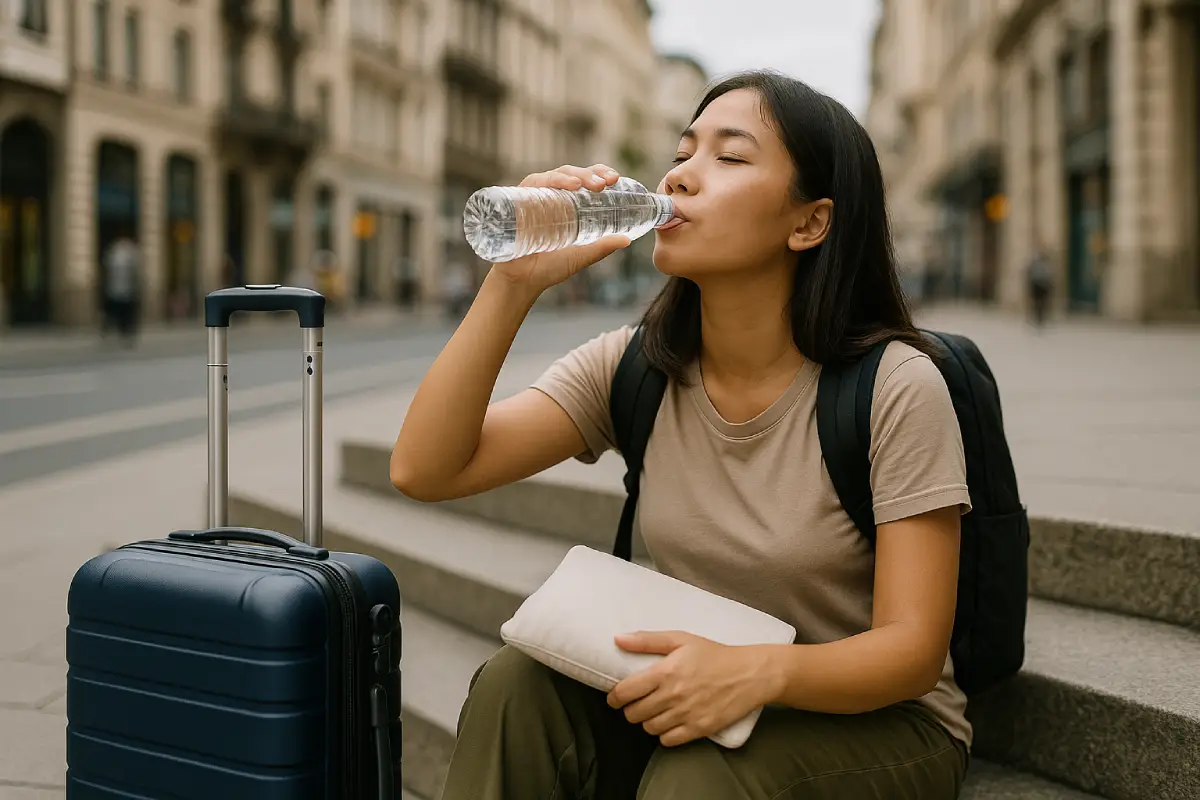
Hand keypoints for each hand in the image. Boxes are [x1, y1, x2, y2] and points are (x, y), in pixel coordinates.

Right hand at [490, 164, 631, 293]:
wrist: (522, 280)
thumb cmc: (549, 267)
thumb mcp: (581, 255)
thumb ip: (602, 247)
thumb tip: (627, 240)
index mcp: (567, 203)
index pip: (585, 179)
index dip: (600, 173)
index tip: (615, 179)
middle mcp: (551, 196)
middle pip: (573, 173)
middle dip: (591, 173)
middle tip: (606, 183)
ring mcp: (534, 196)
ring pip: (556, 174)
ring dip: (574, 175)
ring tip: (587, 185)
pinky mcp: (519, 199)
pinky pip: (535, 182)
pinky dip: (552, 180)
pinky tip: (568, 185)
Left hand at [606, 631, 777, 746]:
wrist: (749, 674)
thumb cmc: (713, 654)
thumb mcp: (681, 639)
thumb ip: (647, 640)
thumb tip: (617, 639)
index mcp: (665, 671)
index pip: (625, 692)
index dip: (614, 697)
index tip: (615, 698)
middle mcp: (673, 695)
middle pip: (634, 714)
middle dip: (631, 709)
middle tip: (638, 703)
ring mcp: (686, 714)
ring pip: (649, 728)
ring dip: (647, 721)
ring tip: (655, 711)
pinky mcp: (699, 729)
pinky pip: (668, 741)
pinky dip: (664, 734)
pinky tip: (670, 722)